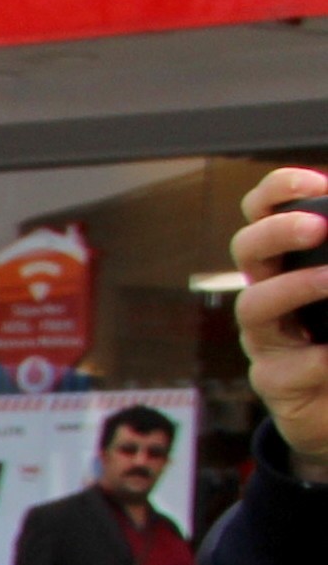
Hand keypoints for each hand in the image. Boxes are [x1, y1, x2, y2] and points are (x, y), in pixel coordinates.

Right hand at [236, 166, 327, 471]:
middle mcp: (265, 295)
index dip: (277, 191)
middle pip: (245, 249)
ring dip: (296, 288)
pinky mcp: (274, 383)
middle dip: (277, 231)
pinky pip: (294, 367)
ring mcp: (264, 340)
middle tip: (318, 226)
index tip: (313, 181)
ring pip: (253, 306)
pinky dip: (324, 357)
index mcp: (283, 264)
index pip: (261, 213)